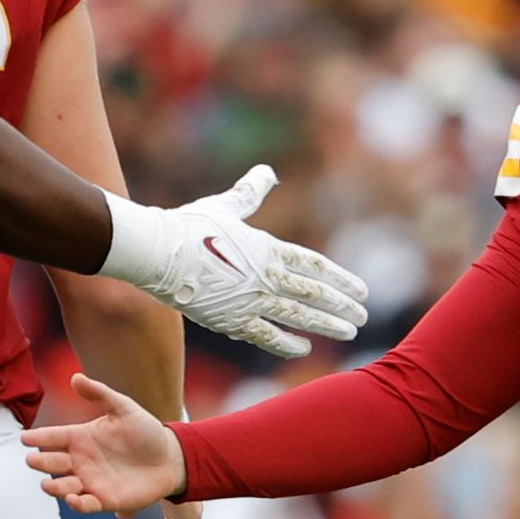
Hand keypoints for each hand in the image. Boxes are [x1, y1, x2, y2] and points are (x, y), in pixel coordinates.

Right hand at [23, 373, 186, 514]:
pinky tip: (73, 498)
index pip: (54, 437)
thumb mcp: (124, 408)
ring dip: (55, 487)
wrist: (171, 458)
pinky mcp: (104, 499)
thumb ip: (100, 394)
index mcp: (82, 437)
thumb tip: (75, 377)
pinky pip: (85, 504)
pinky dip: (77, 504)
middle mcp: (81, 460)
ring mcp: (91, 481)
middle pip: (54, 463)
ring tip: (48, 484)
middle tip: (33, 460)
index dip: (38, 437)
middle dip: (41, 462)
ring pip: (64, 486)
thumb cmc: (147, 432)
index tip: (24, 438)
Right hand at [101, 166, 369, 357]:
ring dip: (326, 324)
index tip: (361, 290)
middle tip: (362, 315)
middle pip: (314, 293)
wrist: (157, 252)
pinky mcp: (232, 320)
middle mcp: (266, 275)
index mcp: (268, 248)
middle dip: (341, 305)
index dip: (341, 279)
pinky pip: (266, 336)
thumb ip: (250, 193)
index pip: (315, 266)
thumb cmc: (189, 225)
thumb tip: (267, 171)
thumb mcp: (226, 205)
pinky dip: (288, 343)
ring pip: (298, 316)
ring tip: (348, 331)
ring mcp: (251, 300)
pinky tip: (305, 347)